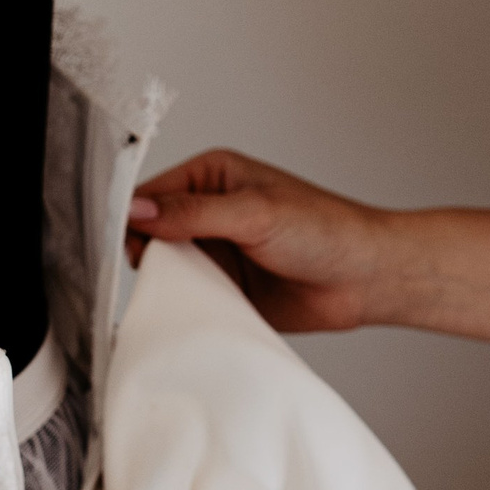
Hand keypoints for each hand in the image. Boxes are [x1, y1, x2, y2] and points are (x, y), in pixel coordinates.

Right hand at [128, 149, 389, 333]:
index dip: (131, 220)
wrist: (365, 278)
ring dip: (167, 284)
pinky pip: (189, 298)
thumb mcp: (254, 213)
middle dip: (147, 256)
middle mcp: (208, 212)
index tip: (124, 246)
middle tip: (155, 275)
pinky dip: (185, 307)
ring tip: (180, 294)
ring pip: (166, 269)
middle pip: (150, 235)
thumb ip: (193, 213)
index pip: (150, 195)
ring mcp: (216, 252)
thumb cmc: (326, 229)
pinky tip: (189, 313)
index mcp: (211, 176)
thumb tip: (137, 211)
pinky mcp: (225, 288)